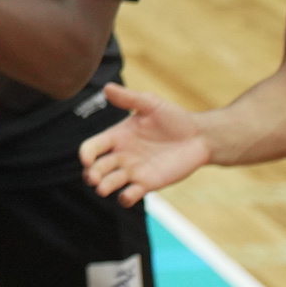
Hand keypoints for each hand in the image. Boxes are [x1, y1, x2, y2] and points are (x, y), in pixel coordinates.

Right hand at [79, 83, 211, 203]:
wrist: (199, 137)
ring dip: (104, 187)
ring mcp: (133, 171)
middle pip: (97, 168)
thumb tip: (106, 88)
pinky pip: (130, 195)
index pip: (92, 147)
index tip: (86, 159)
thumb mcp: (151, 104)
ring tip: (104, 189)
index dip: (86, 153)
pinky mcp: (148, 184)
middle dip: (92, 175)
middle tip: (94, 179)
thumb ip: (129, 98)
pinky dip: (125, 198)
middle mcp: (121, 155)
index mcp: (116, 136)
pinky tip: (127, 196)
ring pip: (110, 183)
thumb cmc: (174, 118)